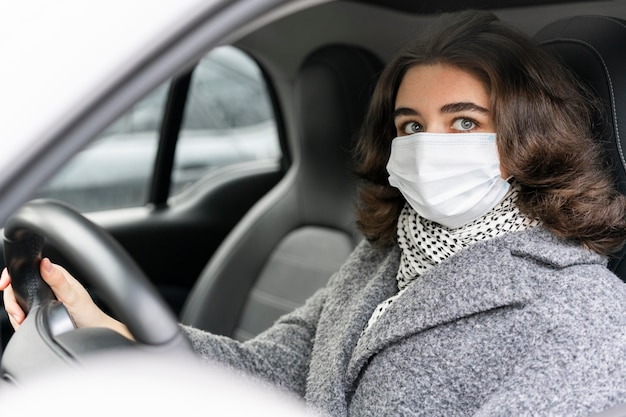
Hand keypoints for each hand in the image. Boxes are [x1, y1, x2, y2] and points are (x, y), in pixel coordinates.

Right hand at [1, 258, 131, 338]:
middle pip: (16, 287)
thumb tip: (45, 263)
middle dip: (12, 301)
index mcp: (54, 275)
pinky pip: (20, 313)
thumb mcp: (72, 295)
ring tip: (22, 319)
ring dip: (14, 312)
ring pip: (16, 302)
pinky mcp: (38, 310)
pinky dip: (19, 319)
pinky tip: (25, 322)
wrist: (90, 330)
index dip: (12, 276)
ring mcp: (40, 298)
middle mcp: (46, 284)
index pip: (27, 269)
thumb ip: (58, 280)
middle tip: (18, 313)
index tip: (4, 284)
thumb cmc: (86, 312)